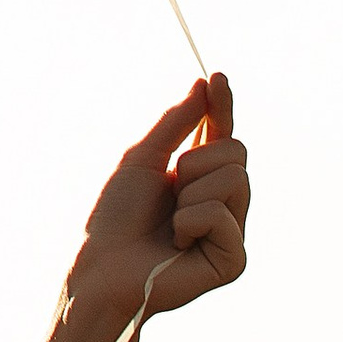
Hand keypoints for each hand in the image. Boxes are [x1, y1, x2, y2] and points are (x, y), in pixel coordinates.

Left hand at [75, 73, 249, 323]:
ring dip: (190, 193)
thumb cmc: (117, 216)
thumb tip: (202, 85)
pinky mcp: (234, 260)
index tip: (218, 76)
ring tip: (172, 221)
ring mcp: (231, 232)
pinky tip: (178, 243)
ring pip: (235, 179)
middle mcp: (223, 202)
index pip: (222, 133)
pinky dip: (192, 221)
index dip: (222, 105)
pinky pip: (224, 216)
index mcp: (200, 177)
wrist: (105, 265)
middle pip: (237, 151)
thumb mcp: (143, 158)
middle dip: (196, 160)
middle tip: (171, 188)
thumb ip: (177, 123)